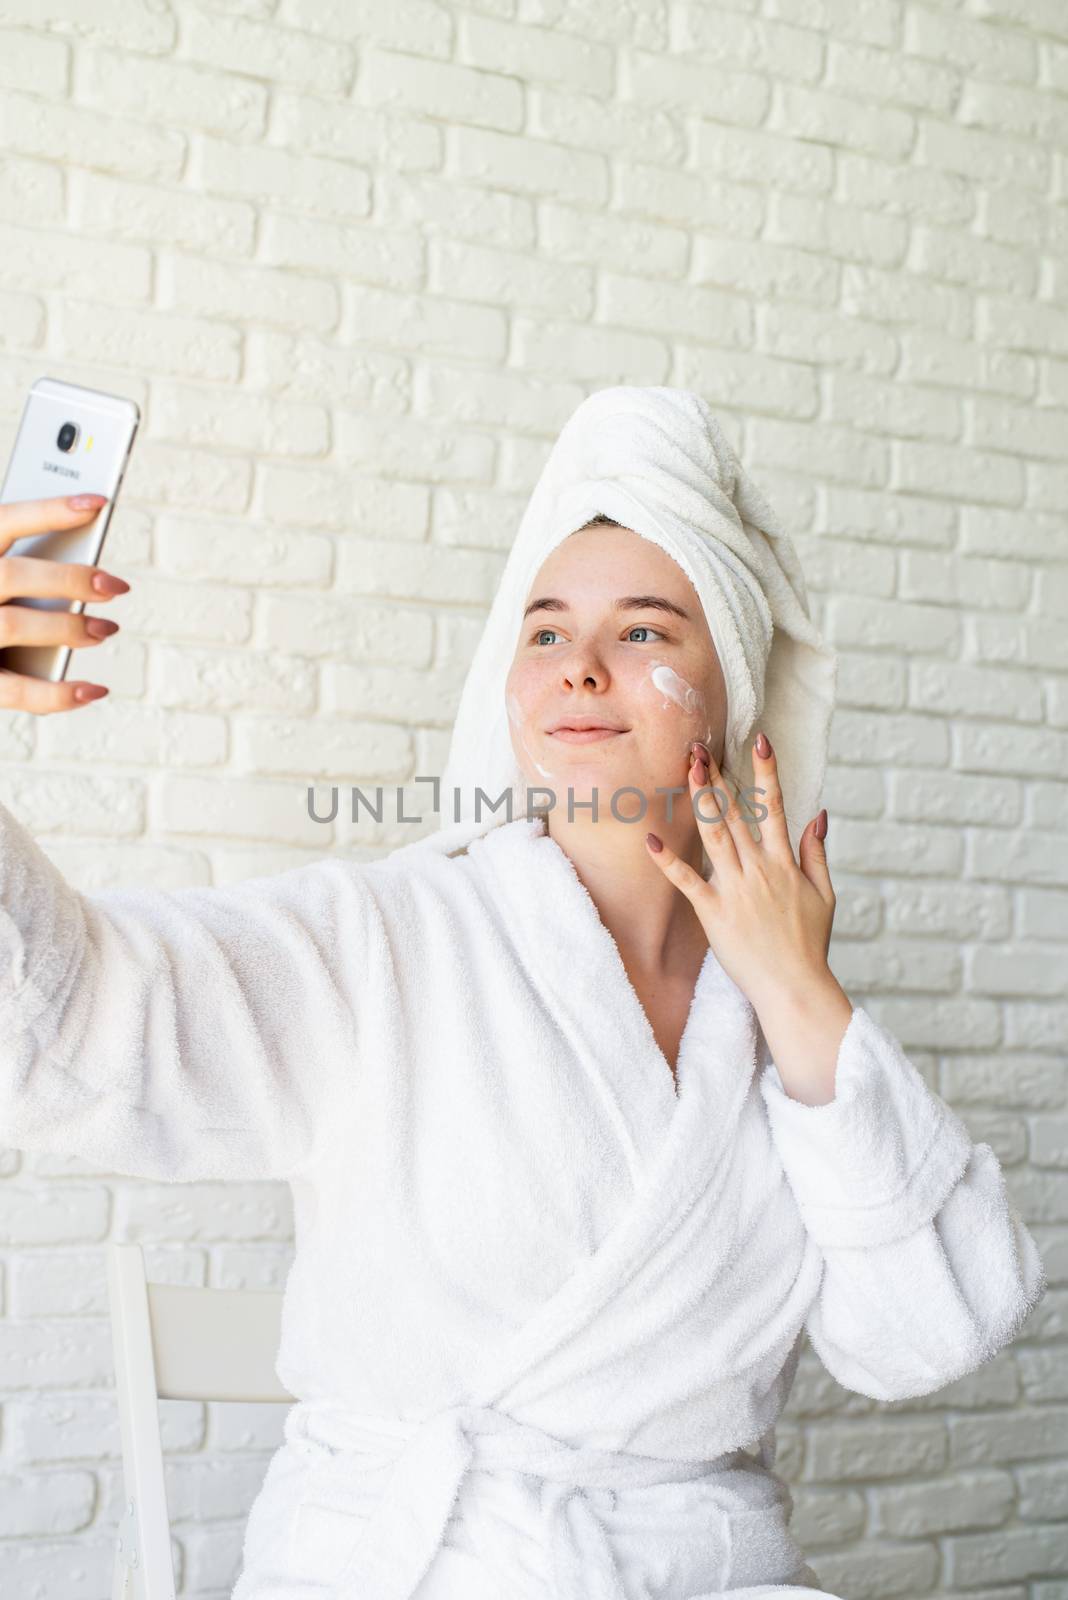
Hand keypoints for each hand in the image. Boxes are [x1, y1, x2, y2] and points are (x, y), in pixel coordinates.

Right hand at [0, 493, 128, 714]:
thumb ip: (18, 571)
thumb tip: (82, 570)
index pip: (3, 521)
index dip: (49, 510)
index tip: (97, 503)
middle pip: (13, 574)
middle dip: (69, 578)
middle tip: (114, 585)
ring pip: (14, 624)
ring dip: (67, 627)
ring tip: (106, 629)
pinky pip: (17, 691)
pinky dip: (59, 694)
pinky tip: (92, 690)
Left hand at [644, 733, 836, 1016]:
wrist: (795, 987)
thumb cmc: (809, 944)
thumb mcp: (825, 895)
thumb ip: (817, 853)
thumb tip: (818, 815)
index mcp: (784, 863)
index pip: (775, 807)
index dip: (767, 772)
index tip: (760, 741)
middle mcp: (759, 869)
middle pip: (736, 814)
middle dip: (719, 777)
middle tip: (701, 747)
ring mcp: (735, 890)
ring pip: (714, 835)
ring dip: (700, 800)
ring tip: (687, 770)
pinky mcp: (714, 913)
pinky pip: (688, 883)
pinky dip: (669, 862)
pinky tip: (651, 840)